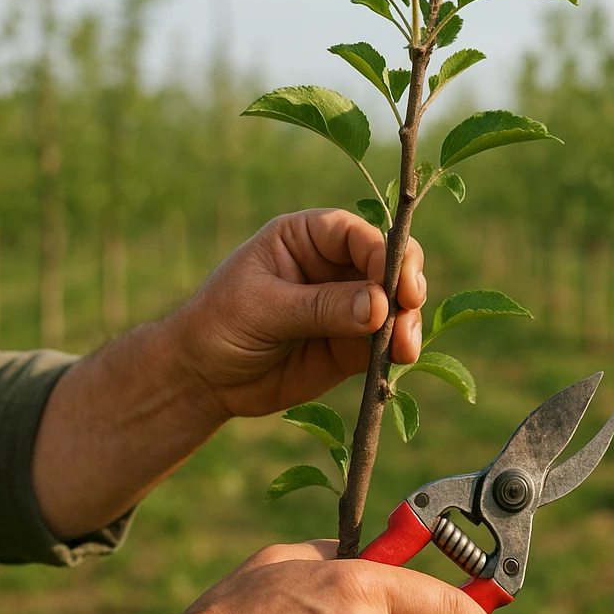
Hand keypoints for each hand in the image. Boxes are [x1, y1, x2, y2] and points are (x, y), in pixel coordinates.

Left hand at [174, 209, 427, 417]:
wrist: (203, 379)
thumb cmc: (219, 325)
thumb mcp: (262, 309)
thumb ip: (320, 307)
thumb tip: (379, 306)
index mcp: (306, 237)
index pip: (355, 233)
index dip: (381, 252)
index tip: (392, 281)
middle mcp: (334, 267)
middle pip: (388, 263)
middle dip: (406, 282)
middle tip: (410, 305)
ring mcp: (348, 307)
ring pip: (395, 305)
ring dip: (409, 321)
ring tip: (406, 346)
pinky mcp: (352, 347)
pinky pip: (387, 344)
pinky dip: (400, 350)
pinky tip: (401, 359)